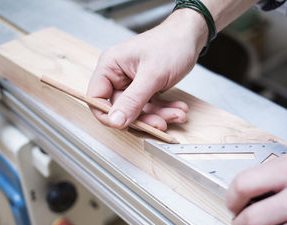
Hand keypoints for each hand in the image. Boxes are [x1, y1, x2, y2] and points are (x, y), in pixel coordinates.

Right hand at [87, 9, 207, 129]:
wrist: (190, 37)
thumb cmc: (171, 44)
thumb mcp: (152, 75)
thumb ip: (133, 100)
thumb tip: (115, 120)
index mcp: (110, 66)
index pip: (96, 98)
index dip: (107, 115)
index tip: (124, 125)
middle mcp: (118, 76)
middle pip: (121, 110)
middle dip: (144, 118)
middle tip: (161, 123)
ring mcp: (132, 84)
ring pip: (139, 111)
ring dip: (159, 116)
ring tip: (177, 114)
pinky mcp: (146, 89)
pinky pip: (151, 107)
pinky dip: (165, 110)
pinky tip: (178, 109)